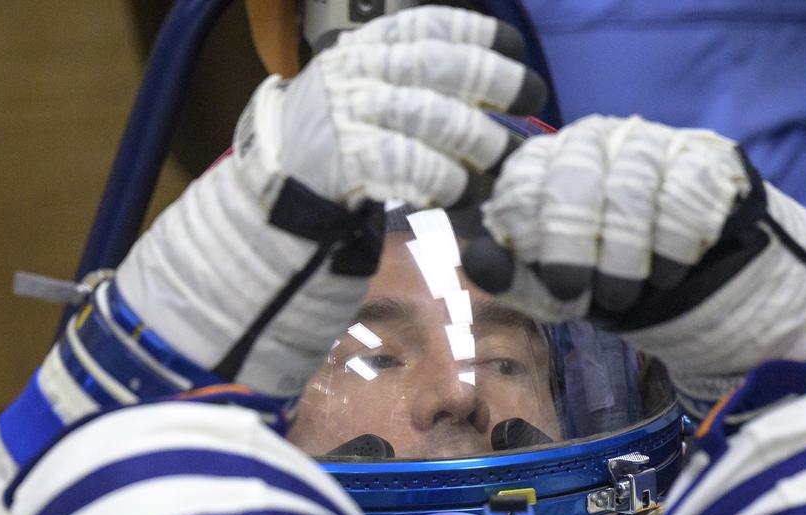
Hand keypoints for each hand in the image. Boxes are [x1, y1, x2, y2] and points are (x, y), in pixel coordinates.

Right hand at [114, 7, 544, 398]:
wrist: (273, 199)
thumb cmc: (336, 150)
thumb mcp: (364, 98)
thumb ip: (410, 82)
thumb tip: (488, 77)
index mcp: (363, 51)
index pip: (426, 25)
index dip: (475, 33)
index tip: (512, 47)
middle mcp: (354, 73)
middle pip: (439, 66)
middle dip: (494, 79)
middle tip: (532, 99)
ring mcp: (346, 115)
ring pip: (432, 117)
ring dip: (476, 142)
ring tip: (498, 165)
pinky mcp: (344, 160)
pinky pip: (409, 164)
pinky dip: (444, 180)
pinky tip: (461, 193)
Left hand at [463, 115, 805, 408]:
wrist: (684, 282)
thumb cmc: (602, 278)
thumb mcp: (551, 290)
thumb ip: (511, 276)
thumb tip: (475, 258)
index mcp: (543, 162)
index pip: (525, 182)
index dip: (534, 237)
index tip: (552, 283)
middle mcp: (592, 139)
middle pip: (573, 178)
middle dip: (573, 247)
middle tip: (582, 295)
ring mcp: (647, 142)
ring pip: (630, 188)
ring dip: (624, 256)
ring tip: (624, 295)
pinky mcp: (700, 157)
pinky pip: (683, 194)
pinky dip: (672, 245)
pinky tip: (668, 274)